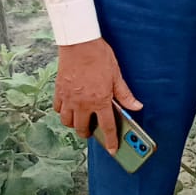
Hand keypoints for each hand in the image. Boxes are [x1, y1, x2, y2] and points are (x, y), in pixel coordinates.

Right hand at [55, 38, 140, 153]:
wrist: (79, 44)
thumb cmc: (100, 57)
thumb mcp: (117, 75)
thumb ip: (125, 94)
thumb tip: (136, 106)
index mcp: (100, 100)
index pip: (107, 127)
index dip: (111, 141)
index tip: (113, 150)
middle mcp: (83, 103)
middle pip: (83, 129)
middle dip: (89, 133)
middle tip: (94, 130)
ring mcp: (68, 99)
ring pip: (67, 122)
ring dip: (75, 124)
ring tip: (82, 119)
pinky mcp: (59, 92)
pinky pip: (58, 109)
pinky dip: (64, 112)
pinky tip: (70, 108)